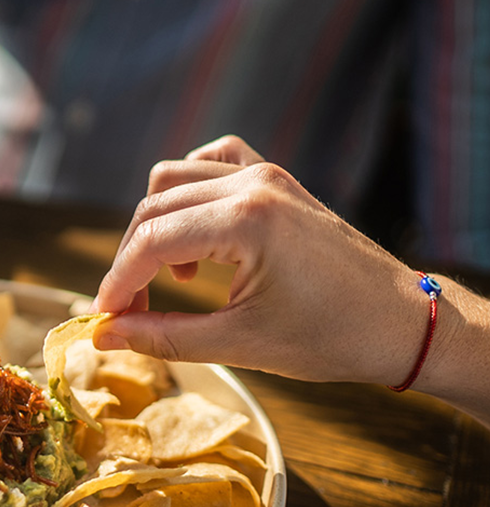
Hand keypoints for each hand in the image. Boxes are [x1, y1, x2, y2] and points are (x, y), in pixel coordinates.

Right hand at [91, 136, 427, 385]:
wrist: (402, 323)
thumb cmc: (332, 337)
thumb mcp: (240, 345)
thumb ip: (163, 337)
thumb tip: (104, 336)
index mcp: (246, 220)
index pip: (151, 240)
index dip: (118, 281)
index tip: (104, 318)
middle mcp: (253, 184)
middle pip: (154, 207)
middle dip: (132, 260)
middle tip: (131, 311)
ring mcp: (266, 175)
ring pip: (174, 178)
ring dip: (156, 226)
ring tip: (173, 278)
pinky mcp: (276, 179)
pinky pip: (212, 162)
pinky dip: (189, 191)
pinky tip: (196, 233)